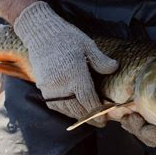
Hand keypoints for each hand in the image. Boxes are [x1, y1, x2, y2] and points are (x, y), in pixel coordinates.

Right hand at [14, 1, 117, 124]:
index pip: (89, 101)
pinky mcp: (43, 87)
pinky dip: (65, 110)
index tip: (106, 118)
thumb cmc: (66, 37)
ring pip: (66, 110)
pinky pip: (55, 105)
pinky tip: (73, 109)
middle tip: (101, 121)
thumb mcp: (87, 46)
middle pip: (78, 109)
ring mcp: (50, 88)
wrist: (41, 32)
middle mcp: (62, 85)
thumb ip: (101, 60)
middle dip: (90, 117)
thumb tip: (114, 68)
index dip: (98, 112)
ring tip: (89, 116)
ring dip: (78, 115)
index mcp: (76, 76)